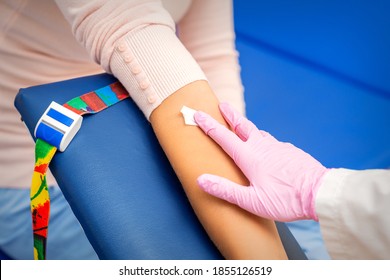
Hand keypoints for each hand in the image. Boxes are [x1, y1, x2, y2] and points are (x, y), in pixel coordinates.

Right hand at [194, 103, 328, 221]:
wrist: (320, 193)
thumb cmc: (285, 200)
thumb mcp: (252, 201)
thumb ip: (225, 190)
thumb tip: (201, 179)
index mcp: (250, 157)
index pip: (224, 137)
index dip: (209, 125)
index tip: (198, 114)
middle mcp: (263, 147)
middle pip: (242, 126)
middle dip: (230, 114)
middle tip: (222, 104)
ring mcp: (278, 147)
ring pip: (258, 133)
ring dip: (247, 128)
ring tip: (241, 127)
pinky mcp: (290, 151)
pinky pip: (272, 143)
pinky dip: (263, 141)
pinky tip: (267, 149)